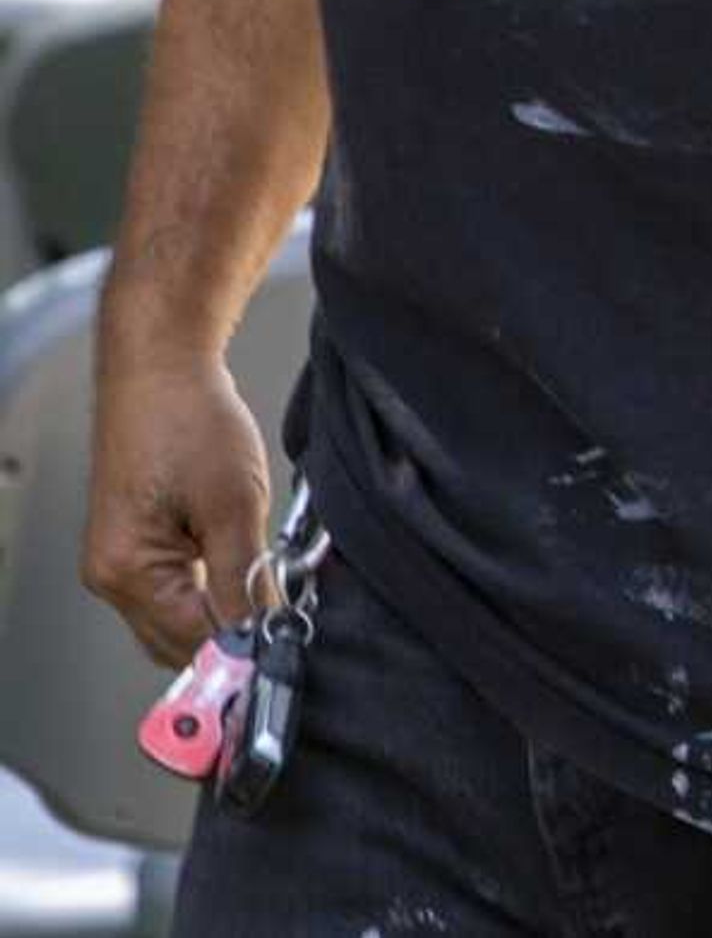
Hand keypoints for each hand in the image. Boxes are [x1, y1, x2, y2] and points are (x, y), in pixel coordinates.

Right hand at [83, 350, 270, 668]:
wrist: (162, 367)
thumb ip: (246, 576)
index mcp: (126, 571)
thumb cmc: (188, 419)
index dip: (244, 649)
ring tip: (271, 589)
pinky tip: (248, 571)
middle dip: (234, 637)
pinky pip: (178, 590)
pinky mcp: (140, 544)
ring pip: (181, 618)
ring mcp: (122, 562)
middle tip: (290, 625)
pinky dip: (214, 591)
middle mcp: (113, 576)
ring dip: (225, 614)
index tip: (287, 651)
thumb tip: (262, 633)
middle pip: (180, 641)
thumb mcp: (234, 504)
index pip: (192, 642)